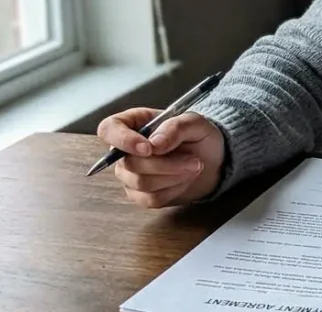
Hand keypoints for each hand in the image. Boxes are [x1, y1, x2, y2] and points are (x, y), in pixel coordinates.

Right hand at [96, 108, 225, 208]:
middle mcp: (125, 150)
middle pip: (129, 163)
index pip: (109, 129)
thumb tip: (155, 143)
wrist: (212, 161)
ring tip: (193, 167)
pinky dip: (173, 190)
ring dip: (173, 176)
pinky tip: (184, 180)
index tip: (148, 148)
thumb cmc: (199, 137)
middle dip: (166, 164)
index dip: (123, 140)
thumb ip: (175, 127)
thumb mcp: (195, 123)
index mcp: (133, 123)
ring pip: (140, 183)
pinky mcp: (138, 194)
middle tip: (194, 160)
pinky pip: (150, 199)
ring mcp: (129, 174)